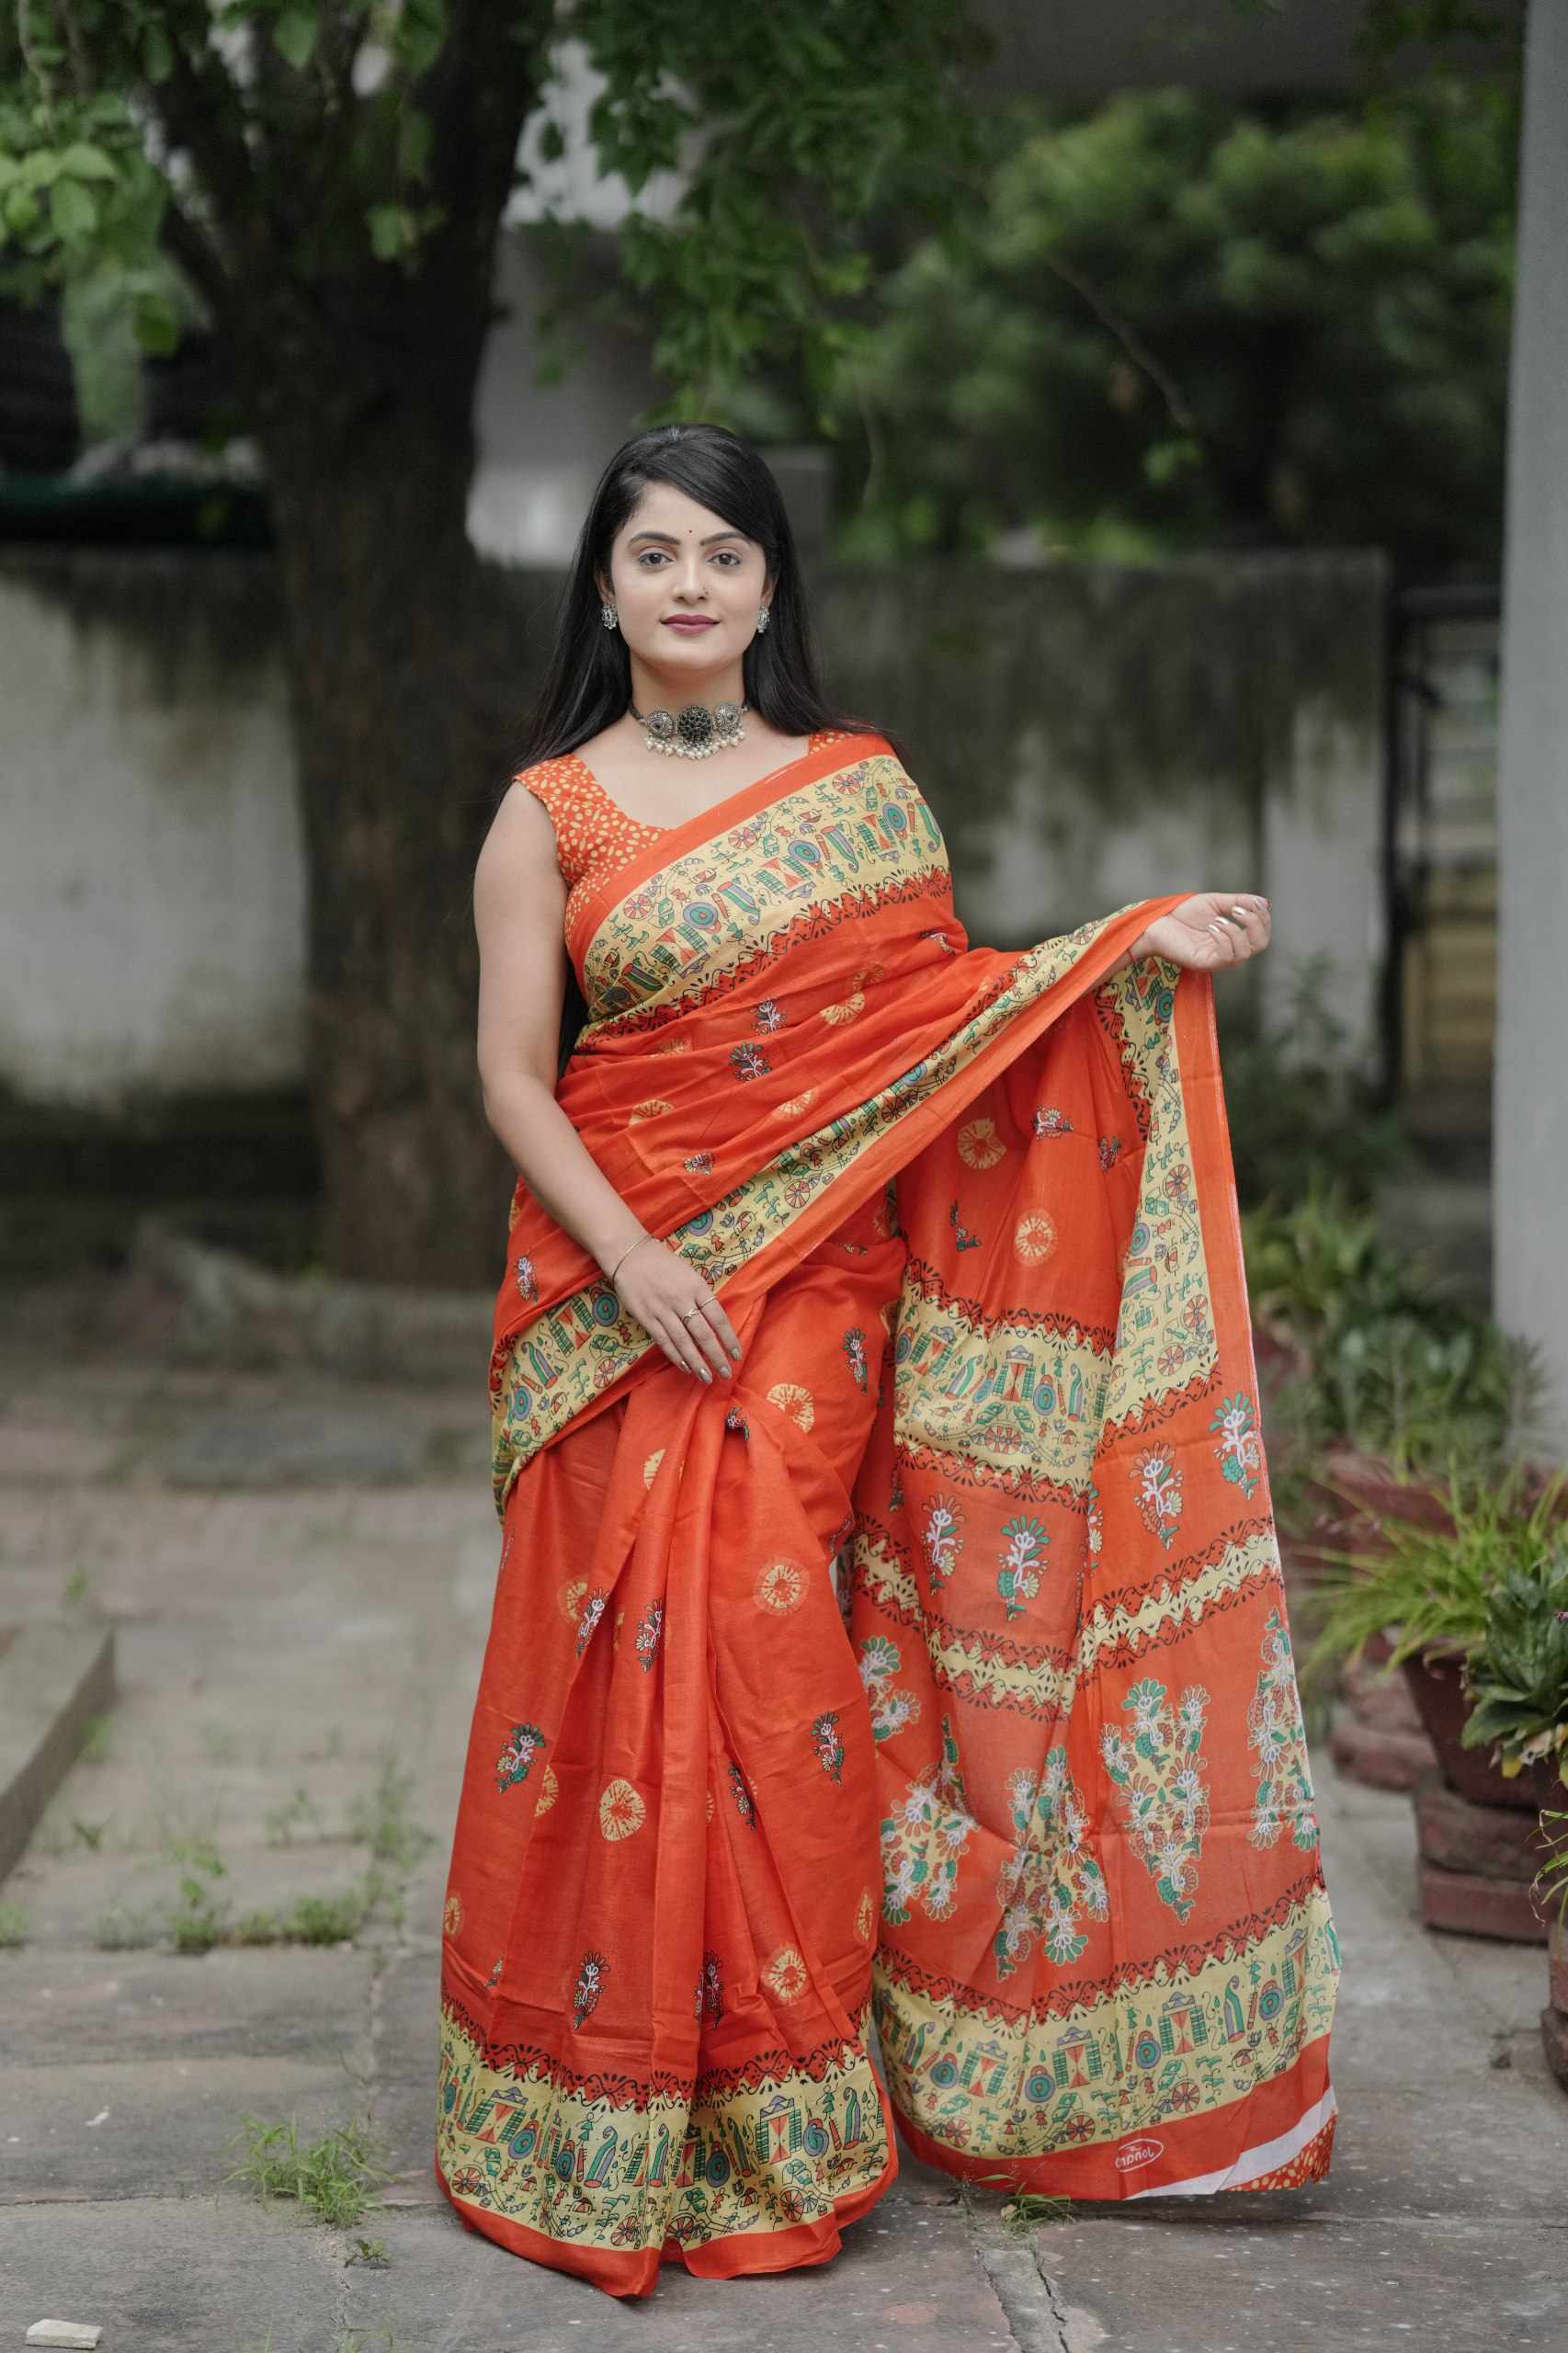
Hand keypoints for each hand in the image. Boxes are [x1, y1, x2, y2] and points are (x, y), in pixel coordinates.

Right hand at [608, 1234, 742, 1384]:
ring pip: (683, 1342)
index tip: (736, 1354)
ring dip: (697, 1362)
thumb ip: (702, 1297)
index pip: (718, 1317)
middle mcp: (682, 1300)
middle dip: (716, 1356)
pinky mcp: (647, 1318)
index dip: (729, 1338)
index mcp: (697, 1287)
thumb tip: (715, 1323)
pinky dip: (676, 1356)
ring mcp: (663, 1310)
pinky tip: (686, 1367)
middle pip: (703, 1334)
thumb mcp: (690, 1275)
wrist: (630, 1255)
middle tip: (726, 1373)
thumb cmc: (664, 1264)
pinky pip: (664, 1341)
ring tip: (706, 1377)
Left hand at [1130, 891, 1270, 972]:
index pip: (1262, 935)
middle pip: (1260, 945)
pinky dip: (1223, 938)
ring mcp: (1216, 959)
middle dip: (1256, 924)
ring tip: (1218, 919)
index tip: (1252, 903)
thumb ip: (1239, 902)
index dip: (1263, 918)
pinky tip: (1212, 927)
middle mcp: (1228, 951)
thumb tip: (1265, 902)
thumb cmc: (1182, 913)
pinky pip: (1225, 957)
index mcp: (1233, 938)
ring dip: (1235, 931)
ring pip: (1244, 953)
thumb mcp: (1215, 902)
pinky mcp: (1203, 963)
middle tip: (1238, 910)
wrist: (1156, 921)